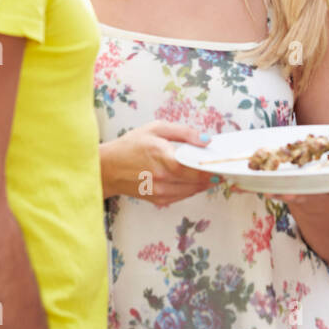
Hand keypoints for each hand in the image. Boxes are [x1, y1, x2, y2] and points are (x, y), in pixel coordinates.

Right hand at [100, 121, 225, 206]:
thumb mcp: (156, 128)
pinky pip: (181, 196)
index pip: (195, 167)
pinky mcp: (157, 200)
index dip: (212, 167)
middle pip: (197, 181)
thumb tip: (206, 140)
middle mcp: (162, 177)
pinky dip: (190, 190)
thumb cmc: (130, 145)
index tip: (222, 163)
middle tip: (221, 169)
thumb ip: (184, 132)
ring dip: (203, 184)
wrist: (107, 168)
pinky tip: (193, 181)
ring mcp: (160, 191)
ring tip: (210, 174)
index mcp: (163, 157)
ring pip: (191, 191)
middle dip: (211, 175)